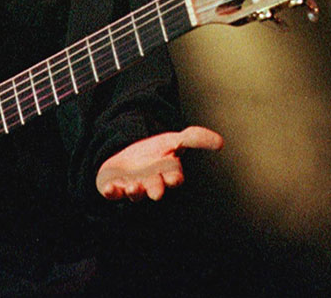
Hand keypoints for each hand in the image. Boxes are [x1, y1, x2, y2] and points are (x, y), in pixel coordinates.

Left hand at [95, 126, 222, 201]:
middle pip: (154, 188)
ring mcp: (133, 186)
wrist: (130, 157)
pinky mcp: (115, 187)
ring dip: (134, 191)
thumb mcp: (175, 140)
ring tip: (133, 187)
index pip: (173, 177)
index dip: (173, 178)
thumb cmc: (157, 153)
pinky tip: (109, 189)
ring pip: (134, 193)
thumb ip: (195, 138)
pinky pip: (112, 192)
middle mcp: (151, 183)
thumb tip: (221, 142)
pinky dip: (111, 192)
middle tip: (156, 193)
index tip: (173, 178)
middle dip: (155, 189)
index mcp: (166, 173)